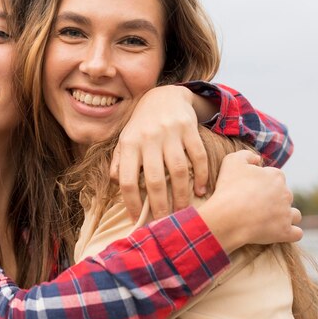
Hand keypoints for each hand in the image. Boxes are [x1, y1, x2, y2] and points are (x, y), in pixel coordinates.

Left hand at [111, 86, 208, 218]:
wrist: (164, 96)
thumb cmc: (141, 125)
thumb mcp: (125, 140)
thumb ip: (119, 161)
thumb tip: (117, 183)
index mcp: (129, 144)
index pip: (127, 180)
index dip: (131, 202)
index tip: (137, 219)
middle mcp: (148, 138)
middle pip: (154, 180)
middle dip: (159, 206)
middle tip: (164, 222)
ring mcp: (170, 133)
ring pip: (177, 171)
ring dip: (181, 195)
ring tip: (183, 211)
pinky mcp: (189, 128)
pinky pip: (197, 156)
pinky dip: (200, 176)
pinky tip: (200, 190)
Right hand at [198, 150, 301, 252]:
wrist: (228, 217)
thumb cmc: (228, 189)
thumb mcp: (231, 162)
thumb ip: (246, 155)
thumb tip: (257, 159)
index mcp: (275, 176)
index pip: (275, 176)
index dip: (263, 182)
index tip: (251, 189)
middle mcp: (286, 193)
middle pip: (285, 195)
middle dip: (274, 199)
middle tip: (255, 206)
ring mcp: (287, 213)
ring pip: (294, 214)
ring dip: (286, 216)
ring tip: (269, 220)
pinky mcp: (285, 231)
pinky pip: (296, 233)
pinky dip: (290, 233)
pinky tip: (280, 233)